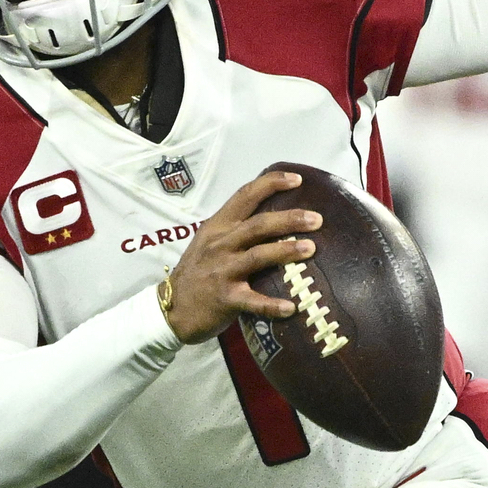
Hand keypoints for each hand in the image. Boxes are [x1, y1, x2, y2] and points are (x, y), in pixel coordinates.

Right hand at [159, 168, 320, 342]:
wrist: (171, 309)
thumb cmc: (197, 273)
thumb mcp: (209, 242)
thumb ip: (235, 229)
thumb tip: (275, 217)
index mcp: (218, 227)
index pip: (244, 196)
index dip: (271, 184)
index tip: (297, 179)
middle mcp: (220, 245)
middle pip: (258, 225)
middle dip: (289, 219)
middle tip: (316, 219)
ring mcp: (222, 271)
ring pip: (258, 256)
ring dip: (286, 251)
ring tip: (311, 248)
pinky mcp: (225, 299)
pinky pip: (253, 301)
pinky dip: (272, 305)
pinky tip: (291, 307)